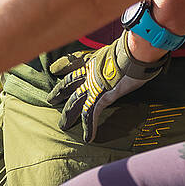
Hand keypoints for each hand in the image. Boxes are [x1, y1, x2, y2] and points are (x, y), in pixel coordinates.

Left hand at [46, 37, 165, 142]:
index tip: (54, 69)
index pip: (74, 63)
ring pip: (75, 102)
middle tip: (50, 99)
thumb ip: (118, 52)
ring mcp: (93, 86)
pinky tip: (88, 138)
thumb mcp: (121, 47)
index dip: (63, 66)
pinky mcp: (100, 98)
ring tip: (63, 125)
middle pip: (69, 84)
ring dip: (69, 115)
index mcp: (94, 59)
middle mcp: (89, 73)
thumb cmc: (133, 49)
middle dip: (59, 93)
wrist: (134, 54)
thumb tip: (128, 51)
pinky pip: (91, 114)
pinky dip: (90, 127)